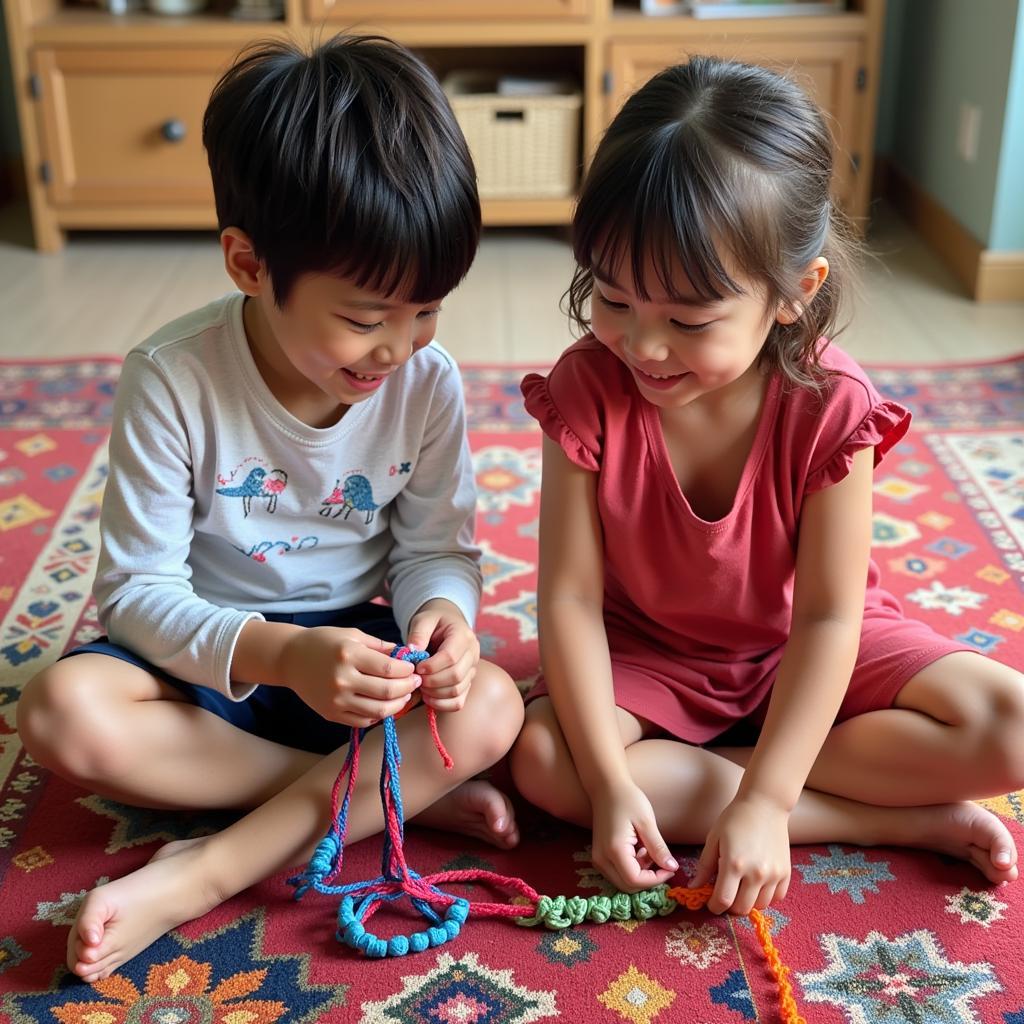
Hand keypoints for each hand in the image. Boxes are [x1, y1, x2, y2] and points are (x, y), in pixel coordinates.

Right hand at [279, 626, 418, 727]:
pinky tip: (385, 705)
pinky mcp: (331, 714)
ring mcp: (336, 700)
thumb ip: (380, 646)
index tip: (414, 668)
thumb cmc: (324, 642)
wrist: (291, 659)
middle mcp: (342, 679)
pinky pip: (363, 721)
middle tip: (416, 683)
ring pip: (378, 711)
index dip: (407, 671)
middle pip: (386, 691)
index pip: (388, 668)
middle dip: (408, 688)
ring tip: (405, 695)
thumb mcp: (353, 635)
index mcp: (349, 655)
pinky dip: (379, 715)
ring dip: (398, 705)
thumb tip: (407, 655)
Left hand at [406, 599, 479, 712]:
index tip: (417, 667)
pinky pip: (458, 702)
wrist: (447, 625)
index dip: (432, 666)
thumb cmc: (434, 622)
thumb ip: (418, 633)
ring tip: (420, 686)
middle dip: (431, 681)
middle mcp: (473, 653)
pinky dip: (442, 704)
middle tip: (416, 678)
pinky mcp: (468, 683)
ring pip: (457, 690)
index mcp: (463, 635)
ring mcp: (472, 670)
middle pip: (455, 676)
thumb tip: (412, 651)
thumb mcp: (423, 619)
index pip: (450, 656)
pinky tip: (428, 697)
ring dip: (435, 693)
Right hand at [590, 781, 678, 892]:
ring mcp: (598, 858)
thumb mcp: (647, 822)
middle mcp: (601, 859)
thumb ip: (658, 848)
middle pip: (628, 886)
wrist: (606, 787)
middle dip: (648, 880)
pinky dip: (632, 869)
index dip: (656, 880)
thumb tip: (672, 868)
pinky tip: (639, 851)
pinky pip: (617, 873)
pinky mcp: (599, 856)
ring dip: (640, 874)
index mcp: (614, 850)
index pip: (635, 880)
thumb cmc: (627, 799)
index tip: (670, 869)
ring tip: (649, 851)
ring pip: (622, 882)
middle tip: (662, 862)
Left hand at [690, 794, 791, 914]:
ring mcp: (774, 874)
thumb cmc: (735, 818)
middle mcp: (756, 873)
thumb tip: (693, 888)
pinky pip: (777, 898)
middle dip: (730, 906)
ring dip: (748, 902)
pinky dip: (766, 897)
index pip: (723, 900)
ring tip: (741, 887)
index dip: (714, 906)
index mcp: (734, 864)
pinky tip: (757, 885)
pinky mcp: (786, 873)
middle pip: (742, 908)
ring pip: (760, 906)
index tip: (710, 902)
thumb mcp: (714, 838)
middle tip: (725, 894)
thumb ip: (704, 866)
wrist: (765, 804)